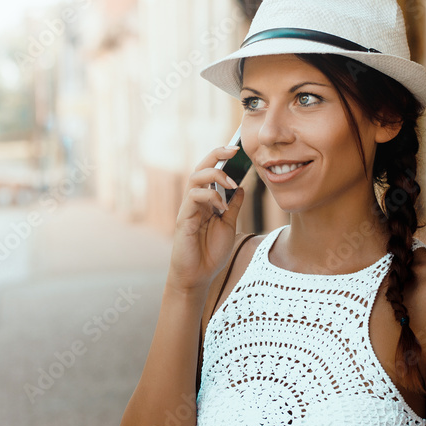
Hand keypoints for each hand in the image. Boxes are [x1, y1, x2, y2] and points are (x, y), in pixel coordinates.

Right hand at [167, 145, 245, 292]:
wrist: (198, 276)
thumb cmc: (210, 253)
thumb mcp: (229, 225)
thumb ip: (233, 207)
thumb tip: (242, 187)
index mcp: (206, 200)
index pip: (211, 172)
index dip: (221, 158)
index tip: (238, 149)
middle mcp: (195, 200)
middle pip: (200, 167)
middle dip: (216, 155)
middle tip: (234, 149)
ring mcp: (188, 208)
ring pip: (195, 178)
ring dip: (215, 175)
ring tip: (232, 183)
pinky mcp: (184, 218)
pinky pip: (194, 197)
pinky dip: (210, 196)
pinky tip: (221, 206)